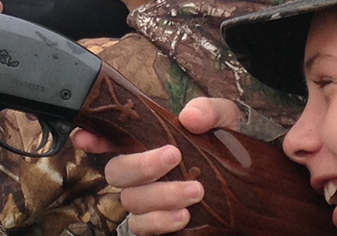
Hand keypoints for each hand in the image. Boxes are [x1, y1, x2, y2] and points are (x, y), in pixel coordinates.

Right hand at [72, 98, 243, 234]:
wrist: (248, 183)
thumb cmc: (225, 146)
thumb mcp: (224, 119)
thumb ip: (208, 111)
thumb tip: (190, 117)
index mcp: (147, 142)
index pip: (108, 137)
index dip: (92, 137)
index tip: (87, 137)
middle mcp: (139, 172)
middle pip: (115, 171)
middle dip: (142, 165)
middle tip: (174, 156)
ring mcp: (145, 199)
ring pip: (131, 200)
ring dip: (161, 195)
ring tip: (196, 191)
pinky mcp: (156, 223)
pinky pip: (142, 227)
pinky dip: (161, 221)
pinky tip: (185, 215)